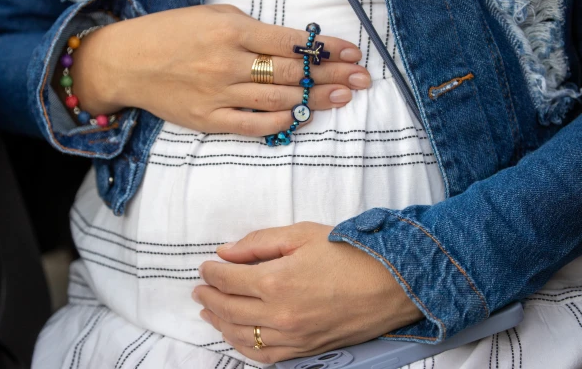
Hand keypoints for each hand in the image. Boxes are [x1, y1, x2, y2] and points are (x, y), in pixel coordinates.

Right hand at [69, 5, 370, 134]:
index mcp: (231, 30)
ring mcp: (218, 94)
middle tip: (361, 79)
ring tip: (343, 97)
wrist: (128, 62)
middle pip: (291, 72)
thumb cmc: (172, 34)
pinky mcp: (208, 120)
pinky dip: (280, 121)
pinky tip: (302, 116)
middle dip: (331, 75)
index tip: (352, 52)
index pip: (290, 41)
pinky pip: (252, 125)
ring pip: (277, 99)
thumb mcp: (213, 16)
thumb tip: (293, 46)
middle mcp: (227, 62)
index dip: (326, 48)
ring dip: (314, 99)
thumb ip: (252, 29)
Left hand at [193, 222, 422, 363]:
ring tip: (208, 313)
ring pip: (240, 336)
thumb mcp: (302, 234)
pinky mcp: (306, 350)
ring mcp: (292, 337)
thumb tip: (226, 252)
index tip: (205, 267)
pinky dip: (243, 346)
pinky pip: (264, 356)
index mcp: (276, 281)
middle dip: (208, 297)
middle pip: (228, 309)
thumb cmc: (350, 254)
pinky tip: (235, 336)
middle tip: (199, 289)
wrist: (393, 284)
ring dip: (219, 323)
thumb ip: (259, 242)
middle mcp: (279, 315)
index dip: (212, 273)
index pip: (228, 280)